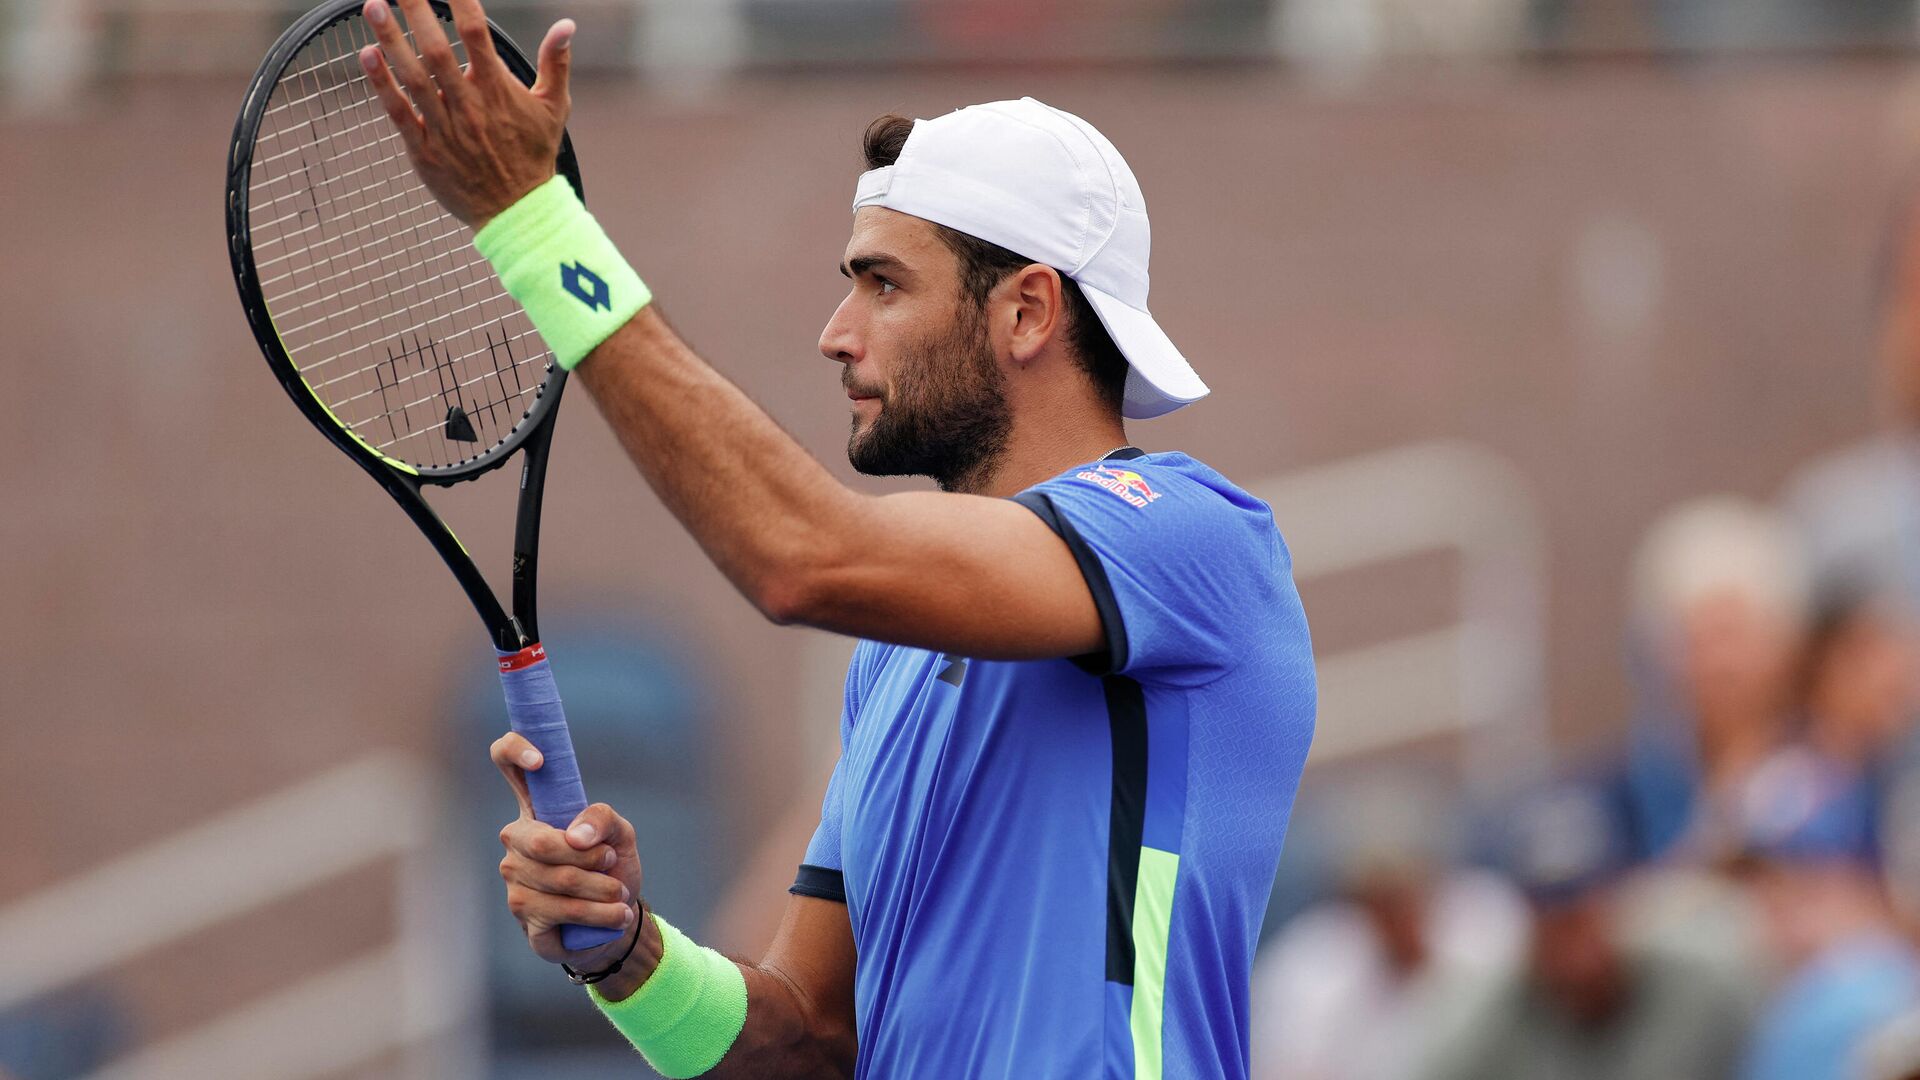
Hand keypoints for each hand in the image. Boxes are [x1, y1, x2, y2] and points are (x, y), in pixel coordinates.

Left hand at [358, 0, 572, 228]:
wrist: (518, 213)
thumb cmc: (535, 156)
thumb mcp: (554, 108)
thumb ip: (556, 63)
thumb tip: (566, 26)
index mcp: (499, 91)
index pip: (477, 34)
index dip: (460, 1)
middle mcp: (469, 106)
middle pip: (436, 49)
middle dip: (415, 10)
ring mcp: (445, 128)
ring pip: (413, 77)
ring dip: (391, 40)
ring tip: (372, 6)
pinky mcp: (424, 150)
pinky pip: (399, 112)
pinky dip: (381, 84)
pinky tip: (368, 55)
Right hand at [491, 731, 649, 971]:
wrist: (615, 918)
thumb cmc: (611, 868)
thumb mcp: (620, 835)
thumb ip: (603, 819)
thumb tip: (575, 836)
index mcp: (536, 808)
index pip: (507, 763)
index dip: (515, 750)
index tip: (540, 760)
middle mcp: (516, 838)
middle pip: (542, 842)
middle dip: (590, 857)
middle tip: (612, 862)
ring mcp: (514, 876)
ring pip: (559, 880)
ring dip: (602, 889)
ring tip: (619, 893)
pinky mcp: (523, 911)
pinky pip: (562, 910)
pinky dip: (599, 913)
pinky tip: (615, 915)